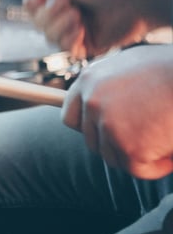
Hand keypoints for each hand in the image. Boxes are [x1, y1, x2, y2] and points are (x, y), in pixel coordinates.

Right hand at [23, 0, 170, 57]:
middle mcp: (66, 12)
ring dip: (59, 26)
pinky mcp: (87, 44)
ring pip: (48, 36)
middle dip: (48, 14)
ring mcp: (76, 29)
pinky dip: (69, 39)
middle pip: (37, 22)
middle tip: (68, 4)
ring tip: (78, 17)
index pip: (33, 3)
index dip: (32, 3)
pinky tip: (81, 30)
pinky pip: (65, 49)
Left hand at [62, 44, 172, 179]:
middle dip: (116, 145)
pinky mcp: (129, 146)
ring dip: (138, 155)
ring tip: (164, 137)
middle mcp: (92, 101)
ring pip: (114, 157)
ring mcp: (108, 124)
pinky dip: (157, 166)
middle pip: (92, 141)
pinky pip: (138, 169)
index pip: (70, 116)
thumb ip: (112, 84)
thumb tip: (106, 101)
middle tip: (145, 138)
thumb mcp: (132, 64)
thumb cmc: (171, 69)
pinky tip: (171, 151)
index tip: (105, 133)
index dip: (88, 128)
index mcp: (89, 79)